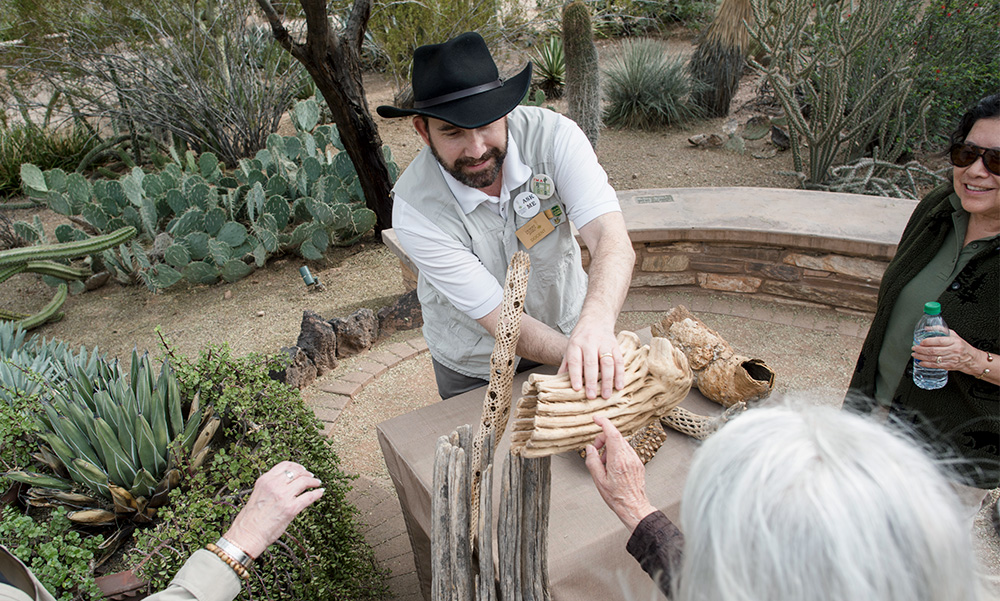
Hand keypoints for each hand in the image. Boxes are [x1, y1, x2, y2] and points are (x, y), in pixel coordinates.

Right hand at [222, 461, 323, 557]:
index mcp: (265, 480)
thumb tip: (285, 485)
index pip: (284, 465)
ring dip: (314, 482)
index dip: (296, 466)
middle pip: (297, 471)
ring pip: (304, 482)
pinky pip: (309, 497)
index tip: (302, 469)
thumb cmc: (250, 519)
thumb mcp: (257, 494)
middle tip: (311, 477)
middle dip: (306, 473)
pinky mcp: (291, 508)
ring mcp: (283, 496)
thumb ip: (270, 487)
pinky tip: (320, 493)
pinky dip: (317, 494)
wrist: (247, 535)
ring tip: (317, 484)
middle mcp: (274, 485)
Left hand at [559, 320, 623, 399]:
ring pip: (607, 363)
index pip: (575, 361)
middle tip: (591, 396)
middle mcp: (590, 342)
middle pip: (591, 363)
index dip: (575, 375)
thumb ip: (566, 365)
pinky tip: (619, 386)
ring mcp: (604, 344)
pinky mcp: (615, 346)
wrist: (596, 320)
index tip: (577, 388)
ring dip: (607, 381)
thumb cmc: (581, 337)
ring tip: (606, 395)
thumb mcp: (570, 347)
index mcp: (575, 344)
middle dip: (592, 381)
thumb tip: (559, 382)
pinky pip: (619, 361)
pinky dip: (620, 375)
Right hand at [584, 415, 655, 530]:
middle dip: (603, 439)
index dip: (604, 423)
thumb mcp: (598, 480)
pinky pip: (626, 450)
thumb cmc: (617, 497)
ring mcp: (635, 459)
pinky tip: (612, 465)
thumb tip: (590, 449)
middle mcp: (629, 457)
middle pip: (615, 437)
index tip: (596, 419)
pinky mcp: (638, 463)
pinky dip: (616, 452)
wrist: (634, 507)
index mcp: (618, 460)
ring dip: (609, 447)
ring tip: (604, 463)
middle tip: (595, 451)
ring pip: (621, 443)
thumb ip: (592, 461)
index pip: (612, 433)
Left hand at [912, 330, 981, 376]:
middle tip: (914, 348)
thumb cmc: (961, 345)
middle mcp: (953, 350)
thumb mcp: (953, 335)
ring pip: (934, 358)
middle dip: (922, 350)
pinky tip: (921, 362)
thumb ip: (940, 330)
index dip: (929, 341)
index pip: (939, 341)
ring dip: (922, 357)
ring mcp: (951, 359)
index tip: (921, 342)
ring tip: (915, 354)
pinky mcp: (949, 366)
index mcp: (954, 341)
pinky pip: (936, 365)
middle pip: (934, 350)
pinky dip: (927, 364)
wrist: (971, 359)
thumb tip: (927, 328)